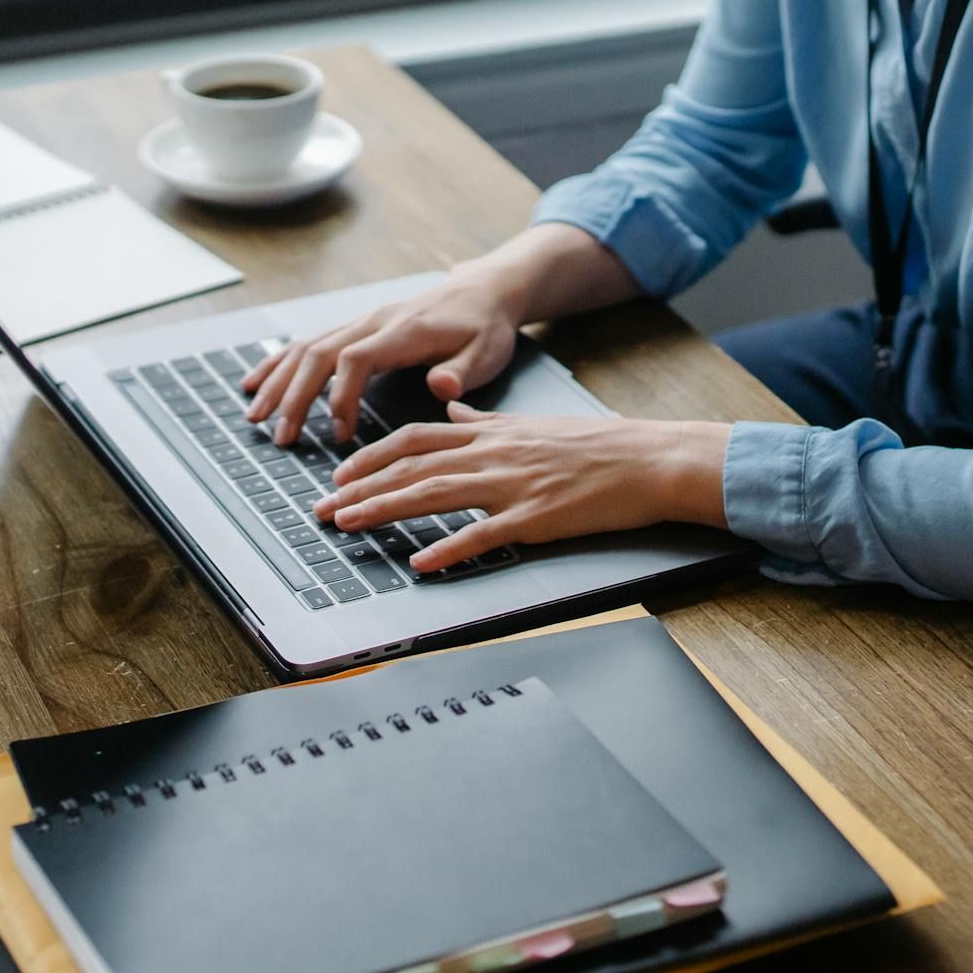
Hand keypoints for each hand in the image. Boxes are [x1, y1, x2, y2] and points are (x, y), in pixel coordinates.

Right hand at [239, 270, 522, 446]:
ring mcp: (362, 323)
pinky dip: (279, 365)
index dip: (340, 396)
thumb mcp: (487, 352)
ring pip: (307, 348)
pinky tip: (257, 384)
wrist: (483, 291)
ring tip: (256, 417)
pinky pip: (310, 344)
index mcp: (403, 331)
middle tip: (282, 437)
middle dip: (294, 396)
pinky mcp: (357, 329)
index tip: (339, 432)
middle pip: (319, 354)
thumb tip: (441, 388)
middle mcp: (374, 323)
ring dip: (279, 382)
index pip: (355, 359)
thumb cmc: (485, 327)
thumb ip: (462, 372)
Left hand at [314, 402, 729, 571]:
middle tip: (323, 508)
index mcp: (492, 431)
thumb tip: (454, 408)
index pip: (416, 438)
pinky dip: (449, 549)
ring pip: (434, 494)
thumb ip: (486, 419)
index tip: (341, 473)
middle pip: (412, 467)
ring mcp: (513, 485)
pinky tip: (421, 563)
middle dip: (360, 487)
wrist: (649, 459)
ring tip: (348, 525)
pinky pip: (483, 535)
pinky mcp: (536, 517)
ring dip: (384, 510)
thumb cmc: (597, 445)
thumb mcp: (532, 423)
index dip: (372, 455)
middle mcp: (493, 453)